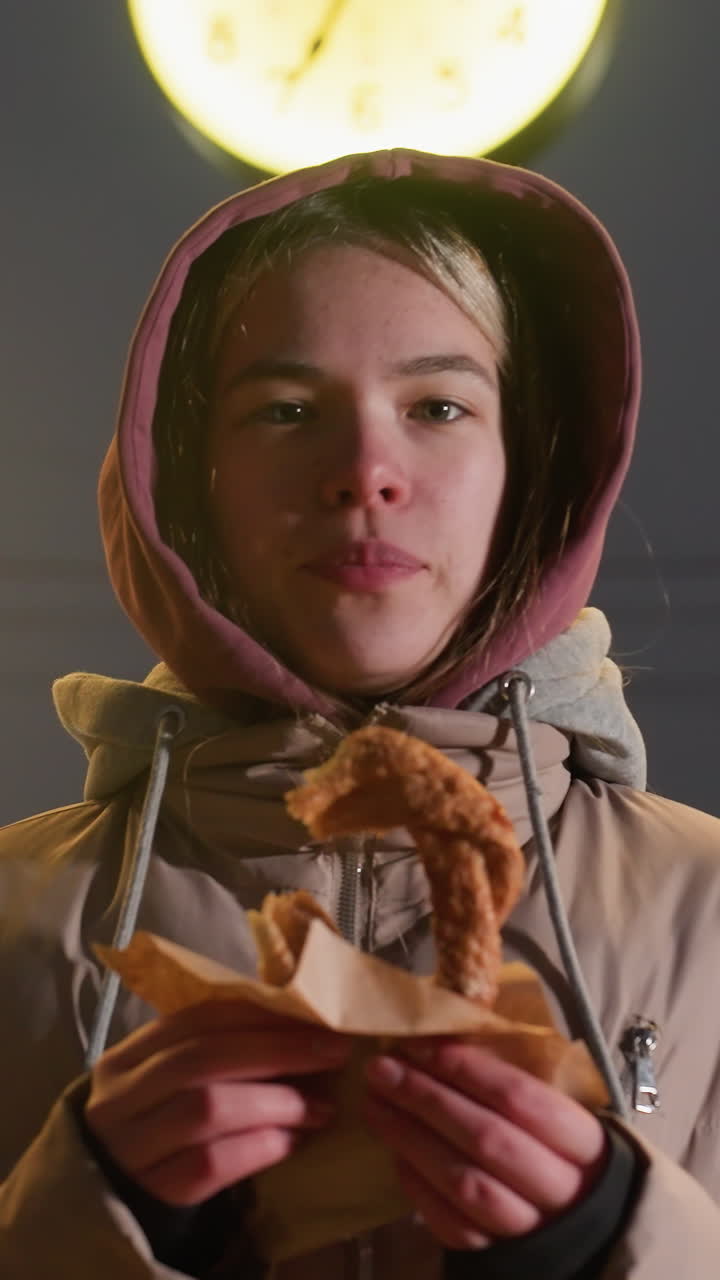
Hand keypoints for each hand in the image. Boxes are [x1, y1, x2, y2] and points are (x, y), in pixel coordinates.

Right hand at [85, 1000, 350, 1205]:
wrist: (116, 1194)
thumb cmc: (158, 1121)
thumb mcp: (168, 1079)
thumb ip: (213, 1048)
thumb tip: (297, 1021)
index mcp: (124, 1057)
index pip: (195, 1019)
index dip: (258, 1014)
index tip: (315, 1017)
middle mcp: (118, 1099)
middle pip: (203, 1059)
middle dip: (277, 1051)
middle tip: (331, 1053)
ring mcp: (131, 1148)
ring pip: (209, 1108)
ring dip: (276, 1102)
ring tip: (320, 1106)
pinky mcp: (154, 1192)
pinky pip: (214, 1163)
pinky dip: (261, 1146)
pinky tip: (293, 1141)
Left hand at [364, 1038, 607, 1250]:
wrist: (580, 1216)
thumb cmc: (560, 1144)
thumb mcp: (558, 1104)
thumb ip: (514, 1073)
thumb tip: (447, 1030)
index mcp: (583, 1140)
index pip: (521, 1097)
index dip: (468, 1069)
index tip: (422, 1045)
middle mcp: (560, 1187)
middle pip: (486, 1138)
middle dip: (427, 1098)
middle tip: (382, 1068)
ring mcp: (529, 1226)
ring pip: (465, 1182)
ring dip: (412, 1138)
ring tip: (375, 1104)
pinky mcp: (498, 1252)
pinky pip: (451, 1222)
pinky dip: (418, 1185)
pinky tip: (395, 1151)